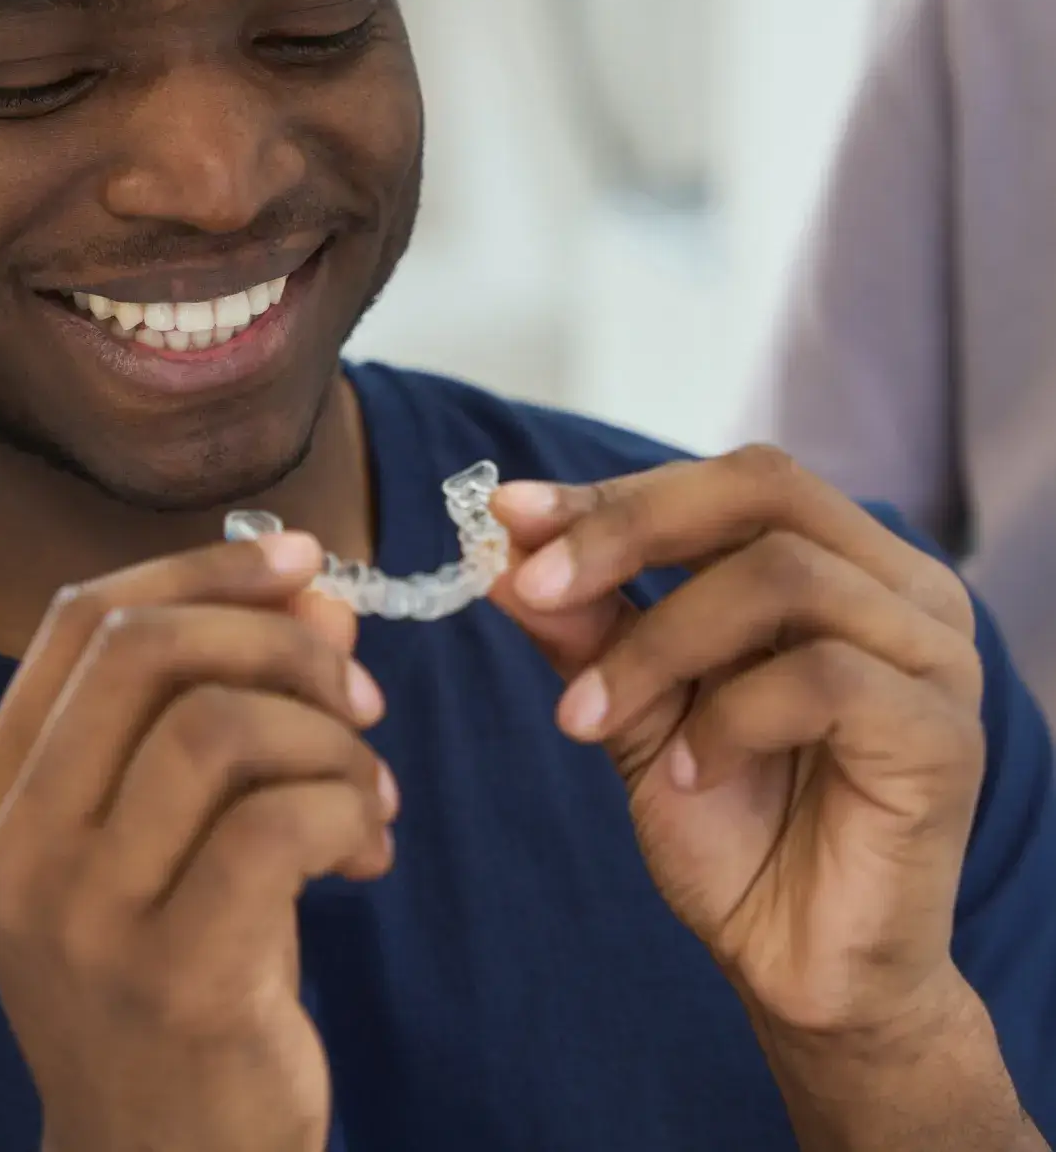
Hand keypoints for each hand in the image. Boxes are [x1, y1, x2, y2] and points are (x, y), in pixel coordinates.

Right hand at [0, 533, 396, 1151]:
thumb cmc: (171, 976)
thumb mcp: (180, 831)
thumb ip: (230, 703)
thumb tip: (317, 591)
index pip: (80, 619)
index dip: (200, 568)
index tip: (305, 561)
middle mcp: (17, 846)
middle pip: (142, 651)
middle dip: (277, 639)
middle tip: (357, 691)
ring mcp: (85, 917)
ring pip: (218, 727)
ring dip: (328, 736)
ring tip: (369, 790)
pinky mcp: (176, 979)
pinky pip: (279, 823)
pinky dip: (349, 807)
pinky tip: (370, 851)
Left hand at [489, 446, 985, 1044]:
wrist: (796, 964)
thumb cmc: (728, 823)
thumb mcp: (632, 707)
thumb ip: (585, 625)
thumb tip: (503, 549)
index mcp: (837, 561)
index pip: (728, 481)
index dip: (616, 492)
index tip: (510, 514)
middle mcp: (899, 589)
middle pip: (763, 489)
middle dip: (629, 530)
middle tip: (536, 588)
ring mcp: (933, 657)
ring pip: (782, 578)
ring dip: (658, 643)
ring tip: (592, 717)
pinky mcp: (942, 735)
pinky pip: (824, 679)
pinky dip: (729, 718)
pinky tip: (693, 776)